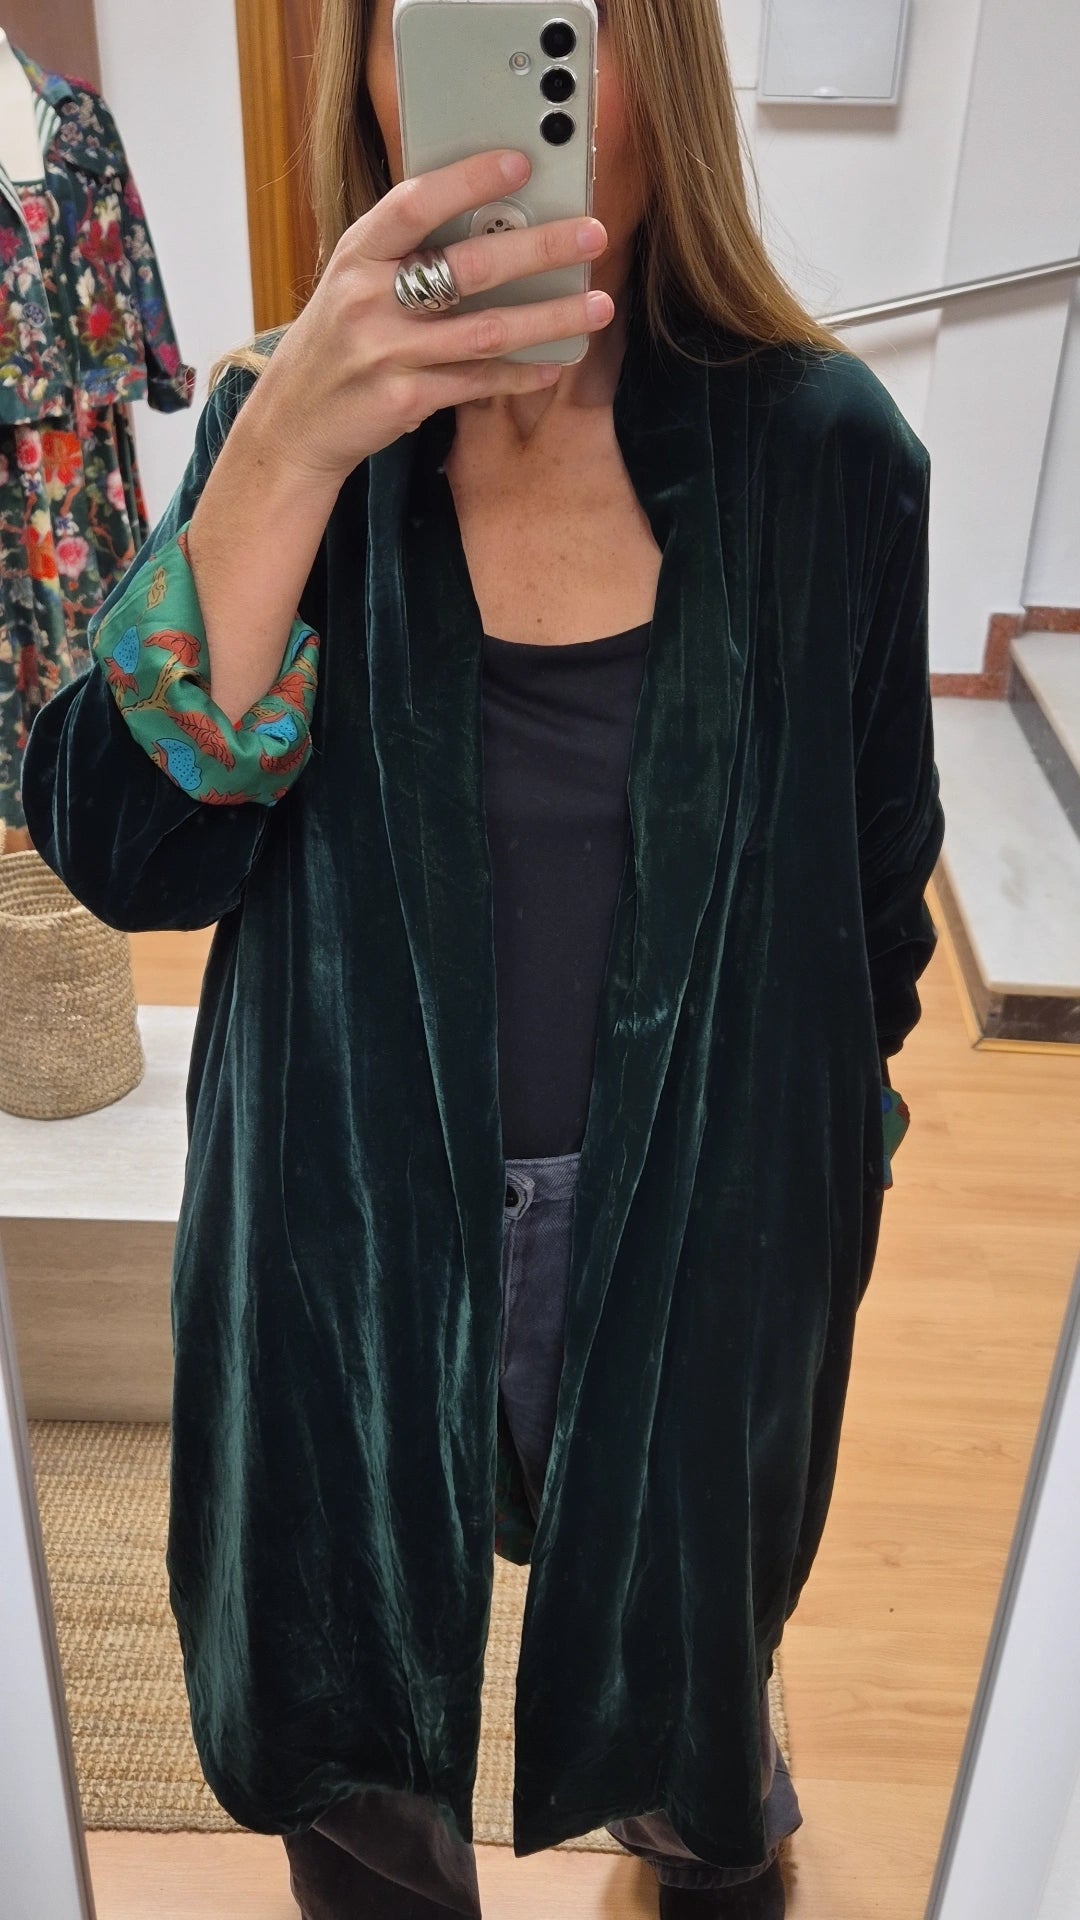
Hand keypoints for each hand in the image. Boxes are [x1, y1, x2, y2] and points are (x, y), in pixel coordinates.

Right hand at [242, 147, 612, 485]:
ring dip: (549, 318)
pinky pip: (476, 382)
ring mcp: (385, 352)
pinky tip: (553, 366)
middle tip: (592, 234)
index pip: (414, 203)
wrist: (294, 421)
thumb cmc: (337, 342)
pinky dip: (520, 375)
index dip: (467, 180)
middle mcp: (368, 299)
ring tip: (598, 305)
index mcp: (357, 254)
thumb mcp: (355, 283)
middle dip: (539, 249)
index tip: (521, 163)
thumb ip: (407, 255)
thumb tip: (494, 227)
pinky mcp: (404, 399)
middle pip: (468, 266)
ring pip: (486, 330)